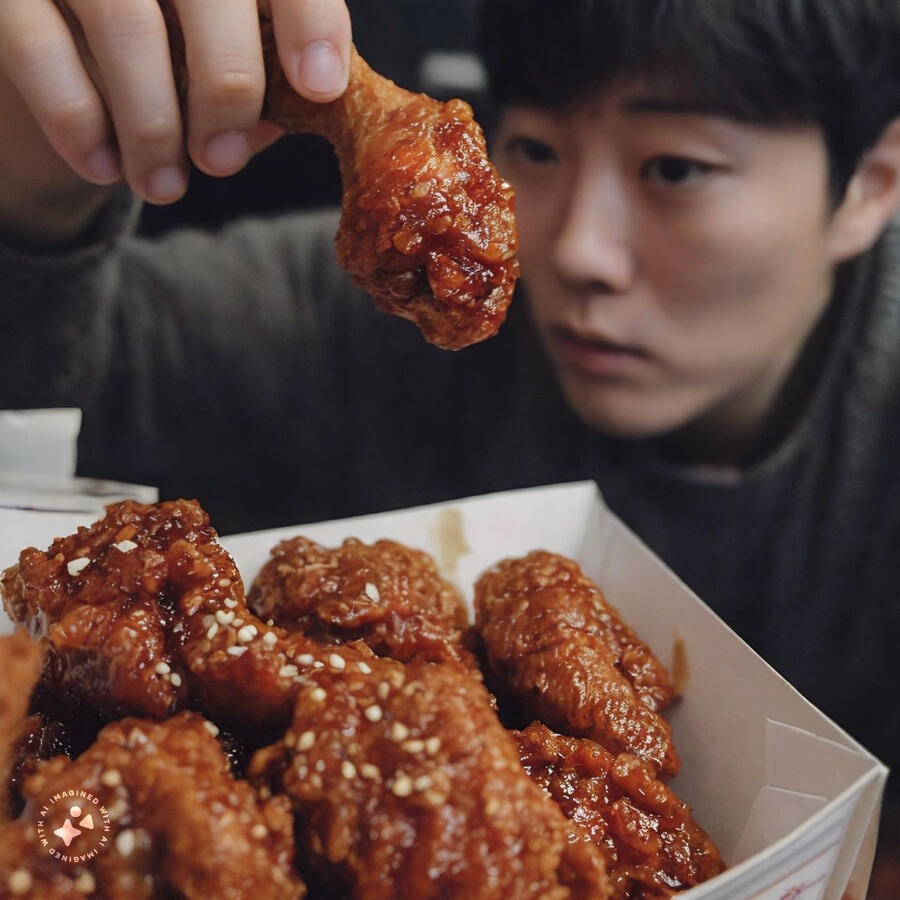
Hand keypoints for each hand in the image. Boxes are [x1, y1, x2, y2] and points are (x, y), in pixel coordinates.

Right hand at [0, 0, 350, 208]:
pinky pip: (36, 44)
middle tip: (222, 161)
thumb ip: (253, 74)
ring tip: (163, 186)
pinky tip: (103, 166)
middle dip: (227, 85)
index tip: (320, 86)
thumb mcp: (211, 53)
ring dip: (151, 123)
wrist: (53, 46)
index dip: (308, 15)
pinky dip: (77, 117)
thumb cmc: (158, 47)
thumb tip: (275, 119)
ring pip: (123, 18)